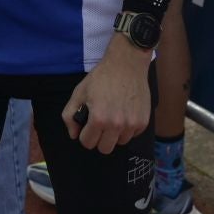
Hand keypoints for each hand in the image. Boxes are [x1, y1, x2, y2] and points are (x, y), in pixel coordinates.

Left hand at [61, 35, 150, 153]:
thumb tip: (74, 135)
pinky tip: (124, 113)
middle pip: (104, 149)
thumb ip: (70, 116)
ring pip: (119, 142)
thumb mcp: (79, 92)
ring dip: (114, 134)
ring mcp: (132, 124)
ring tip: (113, 116)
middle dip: (99, 138)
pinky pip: (132, 135)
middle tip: (100, 124)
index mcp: (99, 119)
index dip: (85, 134)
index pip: (88, 143)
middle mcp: (116, 125)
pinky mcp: (143, 122)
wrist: (127, 64)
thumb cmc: (101, 77)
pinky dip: (127, 129)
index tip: (87, 125)